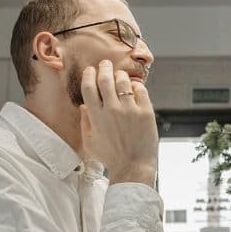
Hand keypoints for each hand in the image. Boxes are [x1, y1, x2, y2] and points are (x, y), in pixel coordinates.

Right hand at [78, 60, 158, 185]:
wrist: (133, 167)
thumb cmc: (111, 157)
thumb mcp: (90, 142)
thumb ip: (85, 122)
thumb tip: (84, 106)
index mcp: (96, 117)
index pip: (88, 87)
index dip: (89, 75)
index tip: (91, 71)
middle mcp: (112, 111)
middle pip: (105, 80)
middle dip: (104, 68)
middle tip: (106, 64)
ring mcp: (130, 110)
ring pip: (123, 81)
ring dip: (121, 75)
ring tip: (120, 76)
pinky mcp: (146, 112)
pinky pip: (141, 90)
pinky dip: (136, 86)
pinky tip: (134, 88)